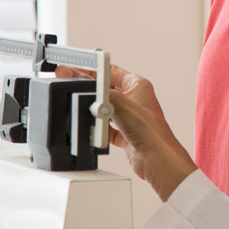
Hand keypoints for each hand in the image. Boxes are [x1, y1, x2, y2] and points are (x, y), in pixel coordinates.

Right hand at [55, 64, 196, 200]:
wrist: (157, 159)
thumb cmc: (151, 131)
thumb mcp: (121, 104)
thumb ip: (101, 93)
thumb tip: (84, 84)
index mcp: (137, 85)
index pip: (110, 71)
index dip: (91, 69)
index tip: (74, 68)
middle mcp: (134, 100)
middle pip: (106, 89)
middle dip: (89, 89)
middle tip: (71, 87)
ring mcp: (129, 118)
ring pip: (104, 109)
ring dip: (93, 110)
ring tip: (80, 107)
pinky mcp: (125, 135)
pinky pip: (106, 128)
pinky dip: (97, 129)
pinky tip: (90, 129)